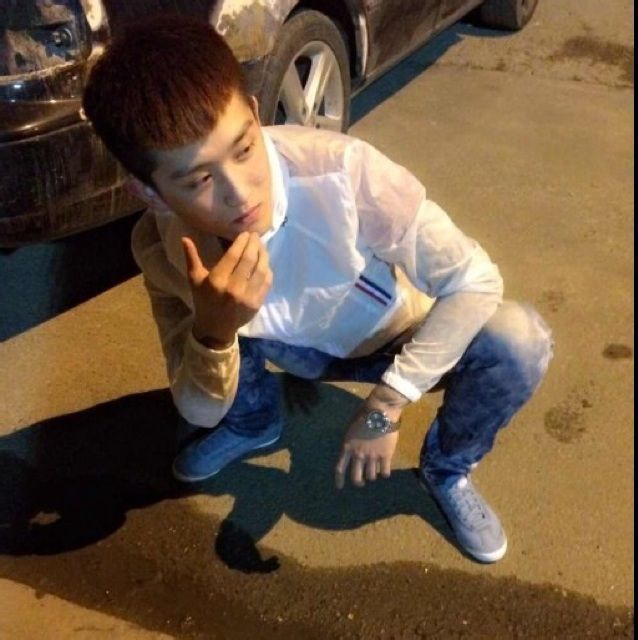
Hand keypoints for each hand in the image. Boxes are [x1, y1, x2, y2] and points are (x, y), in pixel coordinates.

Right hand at [182, 232, 271, 347]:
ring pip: (261, 269)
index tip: (245, 233)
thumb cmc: (204, 300)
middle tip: (255, 236)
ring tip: (261, 246)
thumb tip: (185, 238)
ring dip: (263, 255)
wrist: (215, 327)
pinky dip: (267, 270)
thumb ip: (191, 258)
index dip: (241, 242)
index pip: (233, 255)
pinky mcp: (257, 303)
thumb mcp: (194, 280)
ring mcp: (247, 297)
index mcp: (216, 280)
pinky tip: (264, 263)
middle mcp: (233, 288)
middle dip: (254, 244)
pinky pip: (266, 282)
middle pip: (249, 259)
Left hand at [335, 384, 408, 488]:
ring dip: (372, 475)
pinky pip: (385, 472)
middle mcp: (358, 455)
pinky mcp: (386, 456)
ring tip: (375, 471)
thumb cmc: (364, 415)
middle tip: (361, 482)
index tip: (339, 487)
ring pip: (371, 476)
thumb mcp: (350, 428)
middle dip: (358, 482)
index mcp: (347, 447)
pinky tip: (385, 471)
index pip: (340, 468)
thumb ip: (350, 441)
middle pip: (356, 477)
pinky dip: (385, 473)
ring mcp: (372, 456)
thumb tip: (350, 450)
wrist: (380, 411)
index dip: (339, 479)